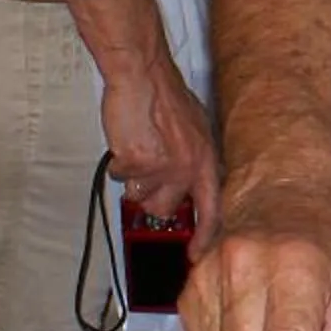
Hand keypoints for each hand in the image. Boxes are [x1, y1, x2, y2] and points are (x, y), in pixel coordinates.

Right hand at [99, 52, 218, 225]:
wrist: (143, 75)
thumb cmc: (165, 98)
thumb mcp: (195, 129)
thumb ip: (194, 160)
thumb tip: (190, 188)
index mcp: (207, 160)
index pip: (212, 209)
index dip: (205, 236)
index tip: (195, 255)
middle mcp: (188, 168)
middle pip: (164, 209)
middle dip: (151, 196)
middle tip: (148, 169)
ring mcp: (163, 167)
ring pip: (139, 197)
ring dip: (134, 179)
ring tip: (138, 149)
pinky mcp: (138, 163)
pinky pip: (120, 178)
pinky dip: (118, 163)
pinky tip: (126, 141)